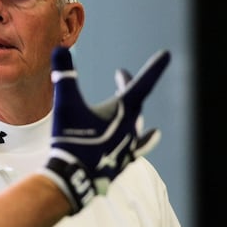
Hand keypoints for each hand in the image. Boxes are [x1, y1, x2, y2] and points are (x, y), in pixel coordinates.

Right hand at [42, 46, 170, 213]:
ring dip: (133, 111)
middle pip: (136, 101)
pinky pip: (140, 144)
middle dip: (128, 86)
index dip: (154, 68)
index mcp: (122, 110)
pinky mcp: (124, 160)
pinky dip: (145, 136)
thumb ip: (64, 75)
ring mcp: (129, 145)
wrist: (74, 177)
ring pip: (137, 123)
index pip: (141, 83)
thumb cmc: (71, 139)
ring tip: (131, 105)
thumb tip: (60, 49)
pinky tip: (153, 134)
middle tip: (121, 75)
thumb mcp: (65, 104)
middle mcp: (131, 126)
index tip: (166, 55)